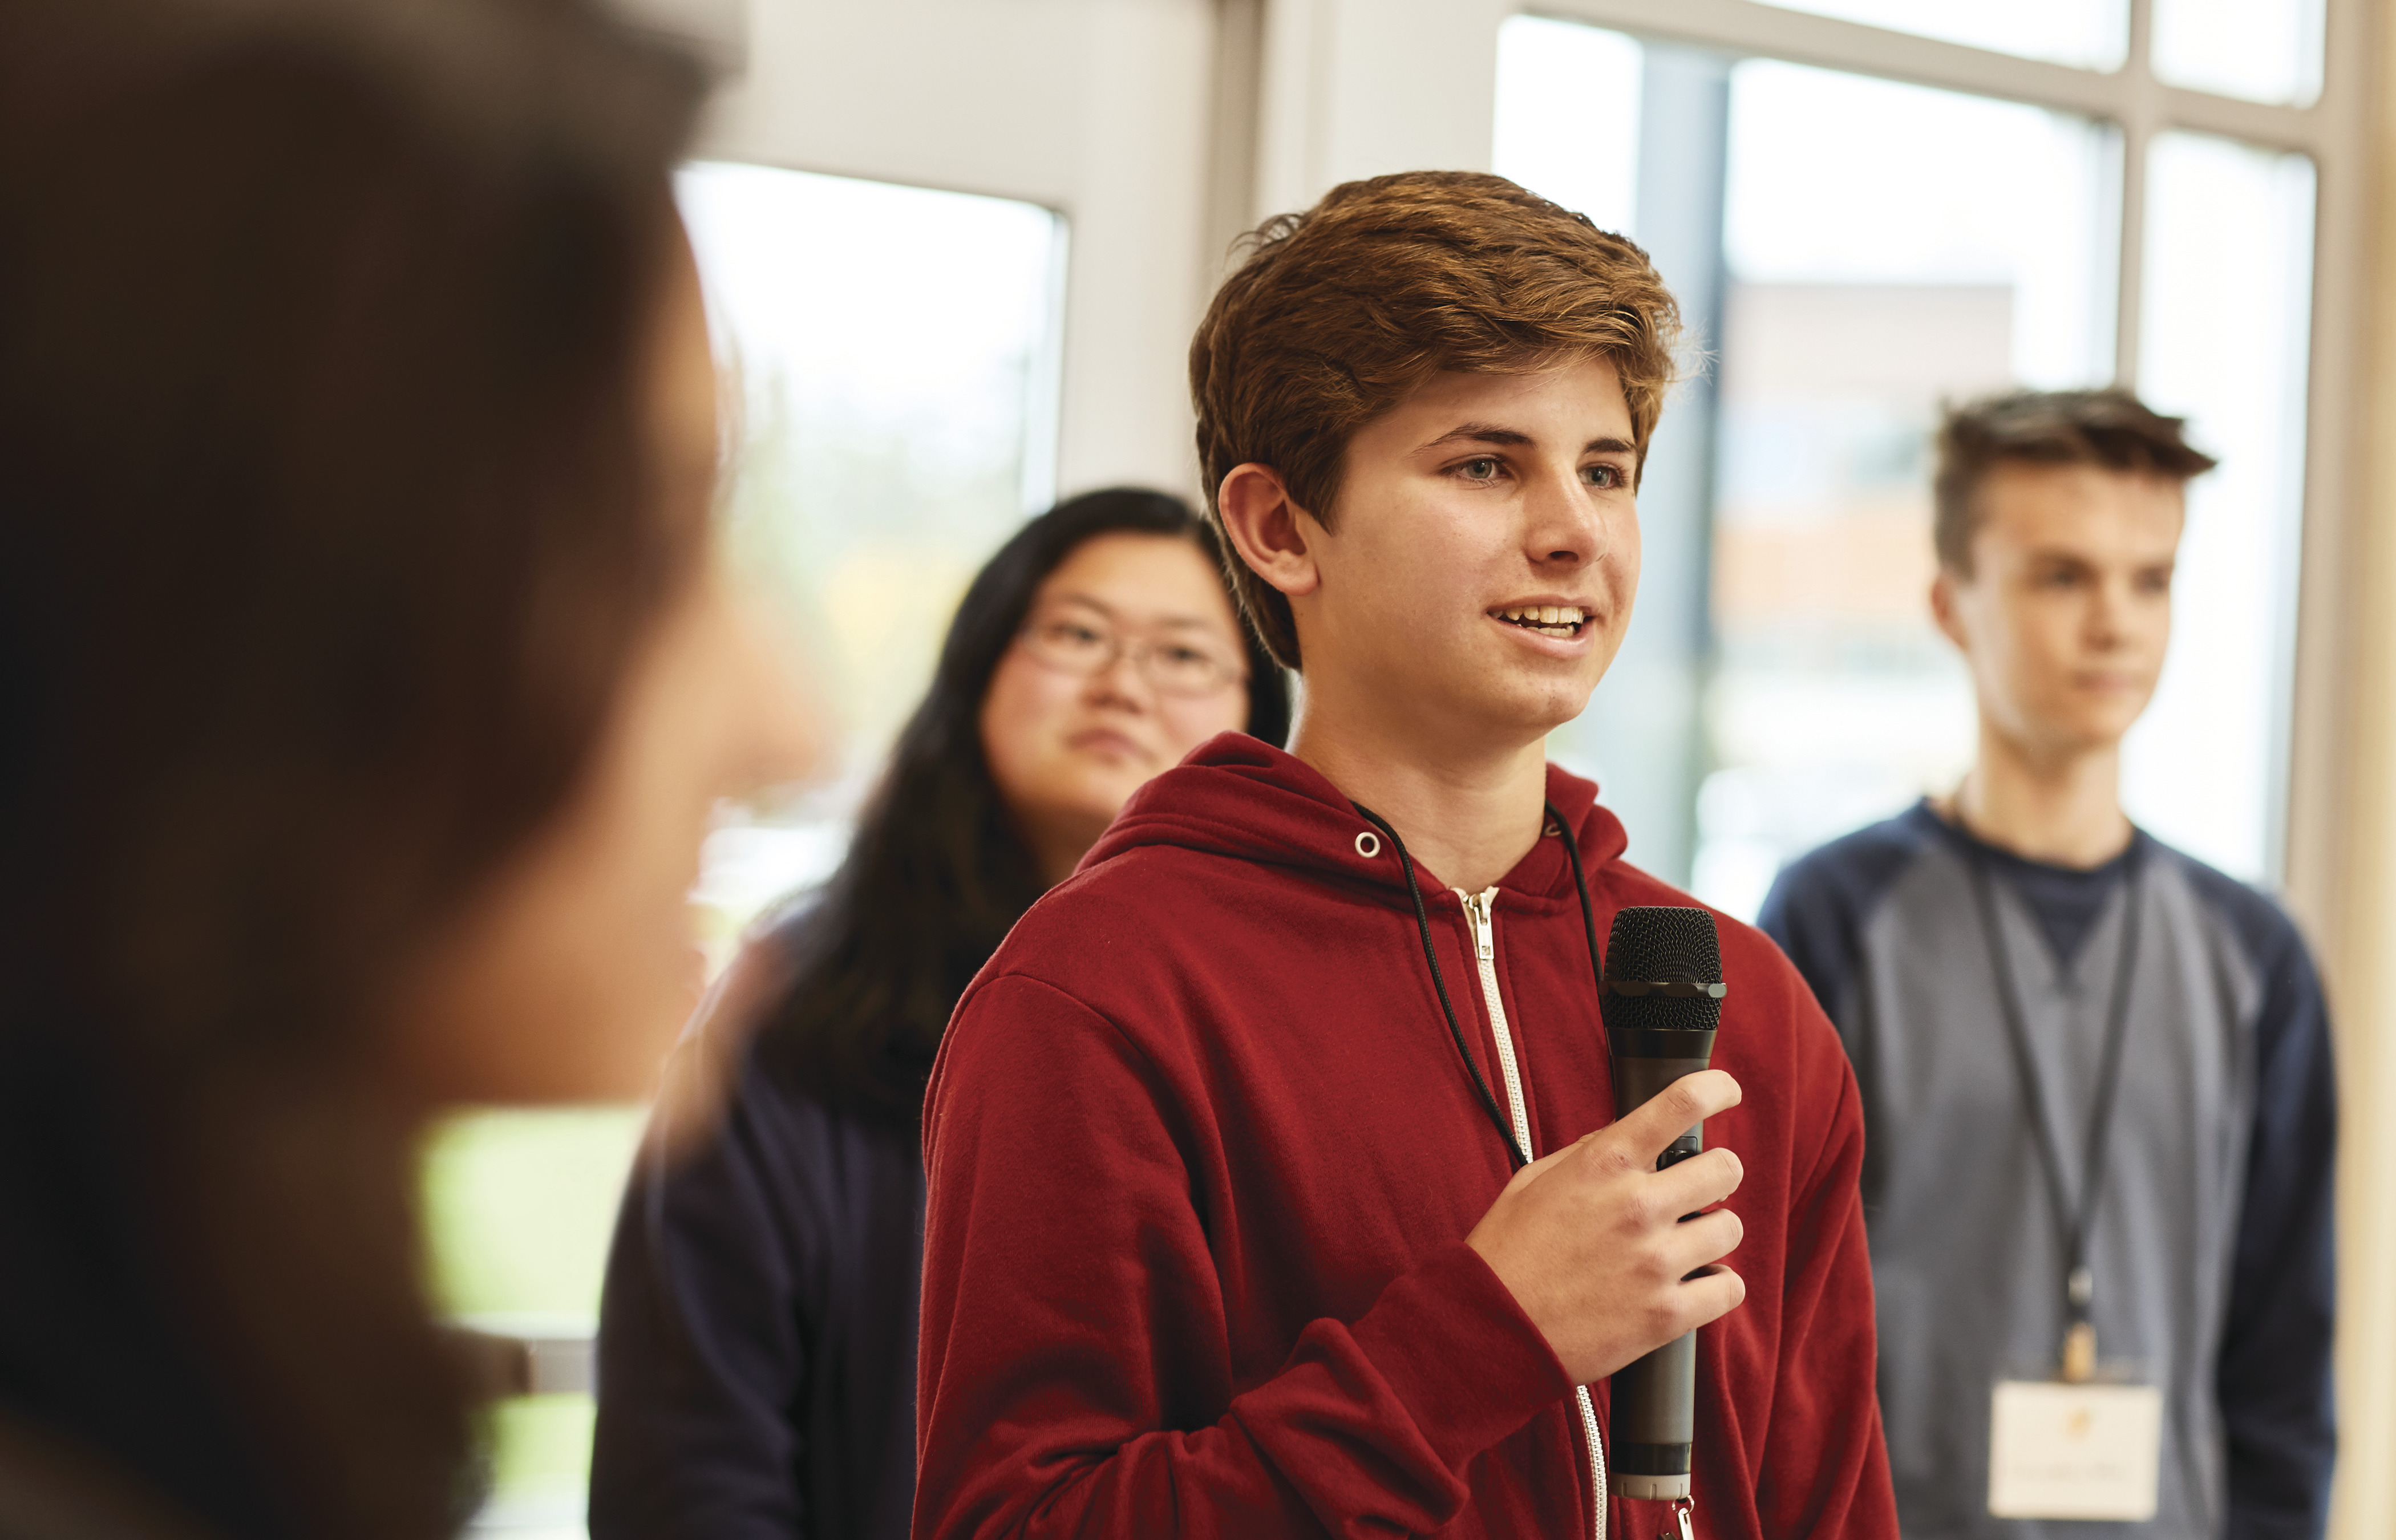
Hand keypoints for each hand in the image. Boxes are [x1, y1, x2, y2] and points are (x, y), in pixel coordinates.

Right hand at [1465, 1069, 1746, 1385]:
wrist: (1493, 1329)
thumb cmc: (1507, 1254)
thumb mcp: (1534, 1181)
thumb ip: (1588, 1153)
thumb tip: (1629, 1136)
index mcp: (1603, 1165)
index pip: (1679, 1104)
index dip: (1715, 1089)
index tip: (1725, 1092)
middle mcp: (1636, 1205)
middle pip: (1725, 1169)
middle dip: (1715, 1176)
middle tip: (1697, 1191)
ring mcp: (1655, 1260)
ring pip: (1730, 1229)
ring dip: (1711, 1235)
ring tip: (1683, 1246)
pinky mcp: (1666, 1314)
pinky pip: (1729, 1289)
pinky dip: (1716, 1287)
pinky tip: (1693, 1286)